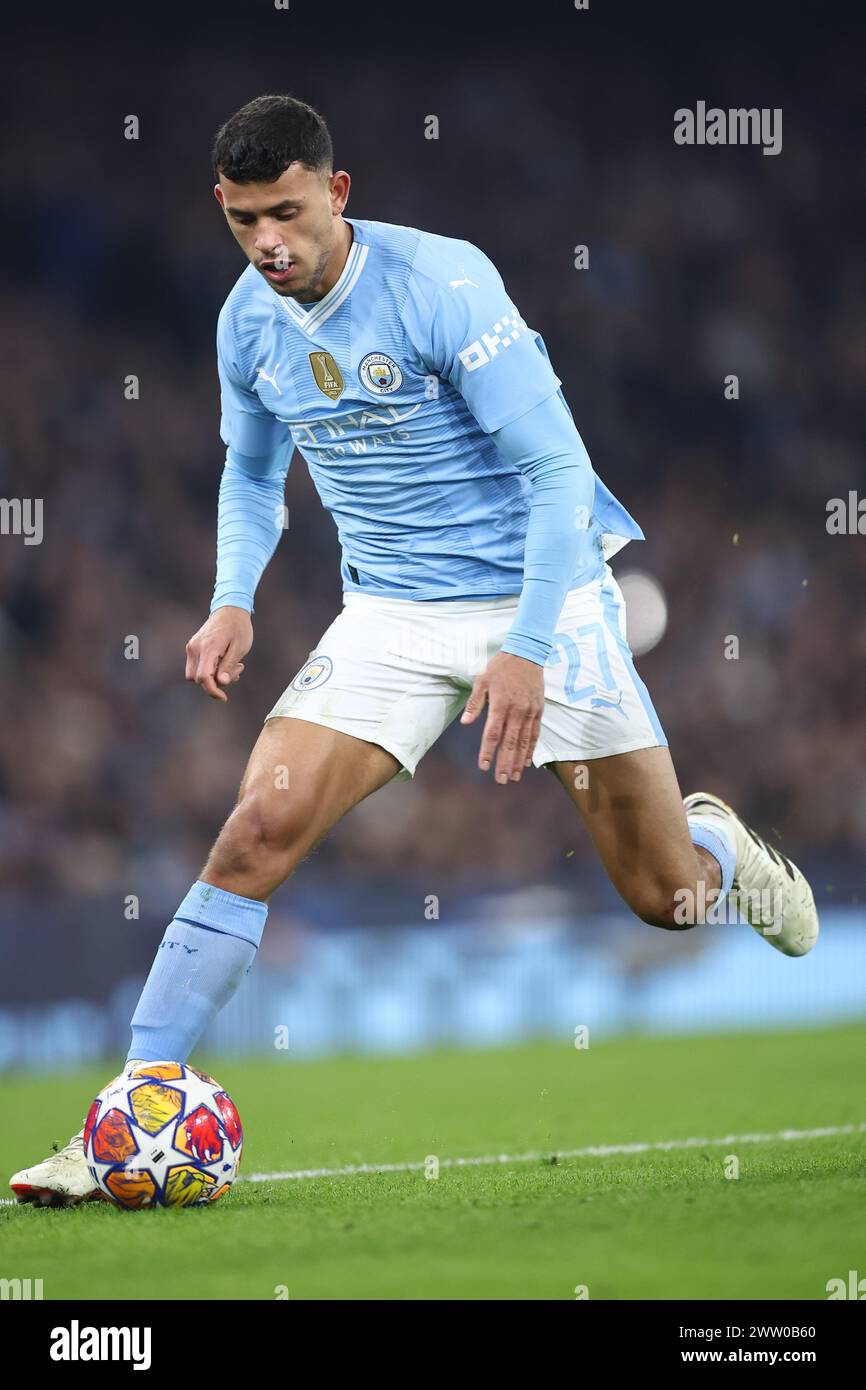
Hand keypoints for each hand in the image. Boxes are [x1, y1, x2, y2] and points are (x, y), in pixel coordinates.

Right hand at [185, 606, 252, 701]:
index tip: (224, 697)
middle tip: (237, 671)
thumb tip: (220, 682)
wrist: (230, 608)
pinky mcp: (193, 647)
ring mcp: (192, 647)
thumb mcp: (239, 647)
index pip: (203, 677)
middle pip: (198, 678)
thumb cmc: (238, 627)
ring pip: (196, 674)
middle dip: (216, 682)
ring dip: (213, 676)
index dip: (212, 691)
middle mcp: (195, 648)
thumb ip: (228, 666)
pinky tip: (225, 662)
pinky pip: (197, 666)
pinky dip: (210, 669)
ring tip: (233, 666)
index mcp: (208, 648)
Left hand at [460, 651, 544, 782]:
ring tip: (514, 776)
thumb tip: (466, 722)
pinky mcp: (538, 710)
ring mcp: (530, 712)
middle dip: (505, 763)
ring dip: (518, 761)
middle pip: (510, 742)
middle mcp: (517, 711)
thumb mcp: (482, 680)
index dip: (488, 751)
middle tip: (501, 780)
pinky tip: (527, 762)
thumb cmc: (501, 667)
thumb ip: (475, 703)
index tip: (483, 766)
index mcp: (501, 704)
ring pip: (524, 741)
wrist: (527, 654)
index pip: (493, 733)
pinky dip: (531, 749)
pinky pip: (535, 734)